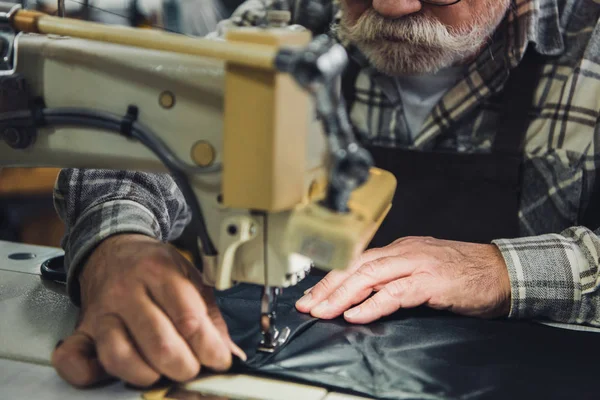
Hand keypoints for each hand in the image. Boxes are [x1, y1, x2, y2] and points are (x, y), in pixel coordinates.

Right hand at [52, 234, 244, 386]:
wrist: (113, 249)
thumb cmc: (154, 266)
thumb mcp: (191, 278)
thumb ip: (211, 314)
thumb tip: (229, 351)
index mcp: (159, 272)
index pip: (189, 320)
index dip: (210, 348)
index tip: (219, 360)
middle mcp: (127, 292)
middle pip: (159, 343)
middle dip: (185, 367)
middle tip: (193, 367)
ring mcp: (102, 312)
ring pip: (120, 356)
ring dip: (148, 375)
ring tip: (162, 372)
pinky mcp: (82, 329)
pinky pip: (74, 358)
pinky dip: (89, 374)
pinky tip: (109, 374)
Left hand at [296, 237, 510, 323]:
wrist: (503, 272)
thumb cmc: (465, 275)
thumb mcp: (423, 270)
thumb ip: (396, 278)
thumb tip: (367, 296)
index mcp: (401, 249)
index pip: (357, 261)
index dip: (332, 278)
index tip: (313, 294)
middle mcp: (404, 252)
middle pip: (356, 266)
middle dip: (328, 286)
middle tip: (306, 304)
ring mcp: (417, 264)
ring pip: (369, 276)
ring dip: (341, 295)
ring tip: (321, 310)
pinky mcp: (431, 281)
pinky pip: (395, 292)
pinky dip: (372, 304)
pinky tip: (354, 314)